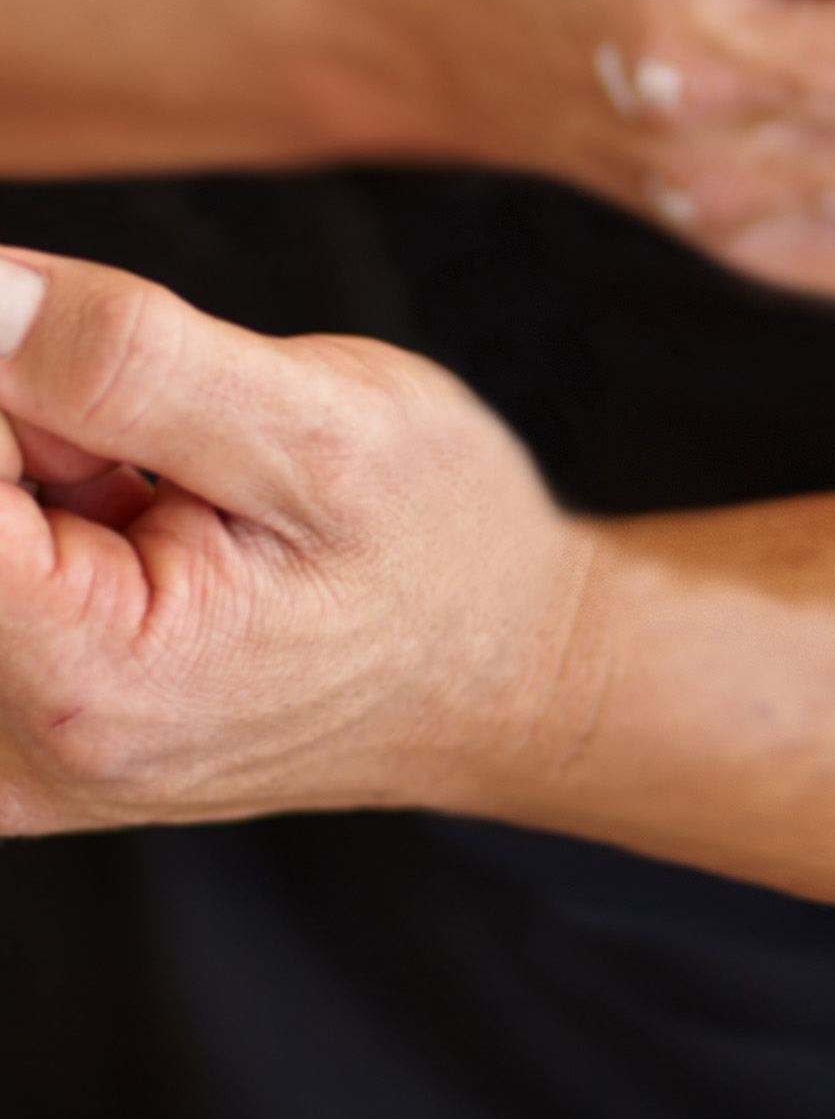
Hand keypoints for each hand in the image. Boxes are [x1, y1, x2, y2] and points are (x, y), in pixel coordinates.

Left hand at [0, 252, 594, 836]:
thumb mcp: (322, 423)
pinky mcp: (4, 738)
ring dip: (33, 464)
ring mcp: (3, 759)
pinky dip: (38, 509)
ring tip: (174, 490)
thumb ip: (129, 359)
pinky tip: (142, 522)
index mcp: (85, 684)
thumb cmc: (441, 549)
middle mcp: (7, 757)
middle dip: (28, 422)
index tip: (138, 371)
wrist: (501, 672)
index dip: (13, 372)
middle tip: (170, 445)